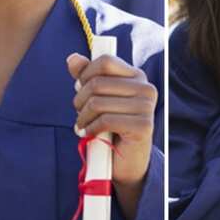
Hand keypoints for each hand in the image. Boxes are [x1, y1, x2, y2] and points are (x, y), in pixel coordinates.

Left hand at [66, 53, 157, 186]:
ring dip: (82, 117)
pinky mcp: (143, 126)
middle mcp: (146, 88)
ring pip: (98, 103)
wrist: (126, 161)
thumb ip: (87, 76)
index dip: (85, 73)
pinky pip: (105, 121)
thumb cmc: (111, 125)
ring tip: (82, 125)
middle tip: (78, 112)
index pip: (105, 61)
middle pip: (97, 83)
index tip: (79, 87)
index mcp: (137, 76)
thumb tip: (72, 58)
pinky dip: (91, 129)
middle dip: (79, 100)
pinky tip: (88, 134)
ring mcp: (147, 107)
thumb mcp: (98, 97)